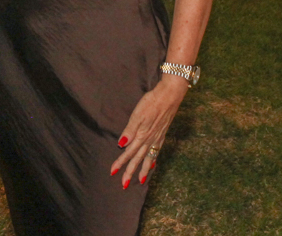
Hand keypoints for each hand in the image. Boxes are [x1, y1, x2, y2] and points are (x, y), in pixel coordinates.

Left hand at [110, 74, 189, 188]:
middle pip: (138, 159)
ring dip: (144, 170)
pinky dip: (153, 160)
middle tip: (124, 185)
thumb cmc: (151, 102)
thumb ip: (130, 130)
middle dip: (130, 172)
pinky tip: (153, 163)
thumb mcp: (137, 115)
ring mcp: (157, 138)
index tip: (112, 172)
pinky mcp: (162, 134)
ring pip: (149, 158)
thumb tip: (121, 145)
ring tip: (140, 180)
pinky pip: (157, 151)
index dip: (120, 163)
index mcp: (142, 135)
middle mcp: (150, 140)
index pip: (128, 153)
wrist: (169, 96)